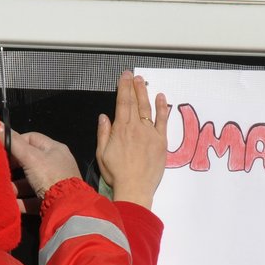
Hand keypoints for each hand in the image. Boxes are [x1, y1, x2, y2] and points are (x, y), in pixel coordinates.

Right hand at [9, 129, 81, 209]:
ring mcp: (55, 183)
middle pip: (30, 161)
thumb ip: (13, 142)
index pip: (31, 138)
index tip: (2, 149)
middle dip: (14, 166)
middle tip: (0, 169)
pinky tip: (10, 202)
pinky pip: (33, 198)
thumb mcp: (30, 157)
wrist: (67, 207)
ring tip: (3, 187)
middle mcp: (57, 165)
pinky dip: (21, 200)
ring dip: (15, 185)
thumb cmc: (49, 176)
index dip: (15, 142)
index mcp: (55, 149)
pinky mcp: (52, 200)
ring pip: (30, 181)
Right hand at [97, 70, 170, 210]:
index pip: (122, 103)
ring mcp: (150, 134)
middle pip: (135, 103)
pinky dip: (162, 109)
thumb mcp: (102, 154)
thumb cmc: (117, 174)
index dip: (123, 88)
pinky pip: (163, 121)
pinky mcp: (161, 142)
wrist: (135, 188)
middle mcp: (136, 128)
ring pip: (147, 109)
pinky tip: (161, 98)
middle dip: (134, 87)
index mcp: (120, 130)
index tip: (124, 77)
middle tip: (134, 76)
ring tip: (143, 82)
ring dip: (145, 94)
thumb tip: (104, 117)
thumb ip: (103, 133)